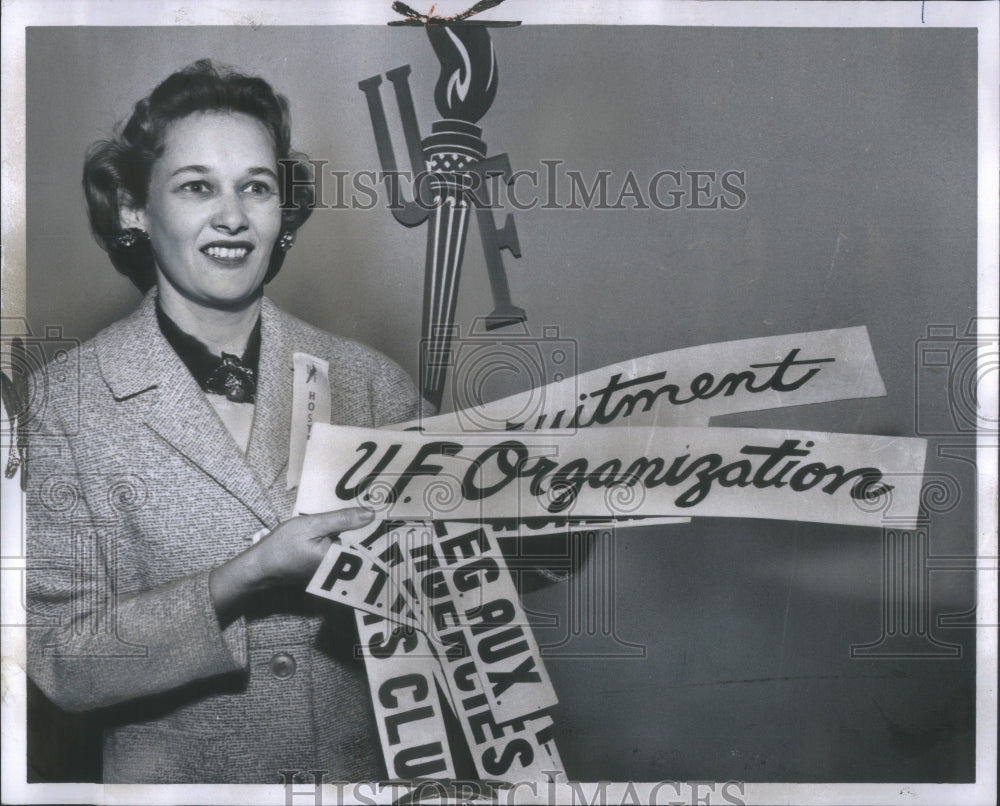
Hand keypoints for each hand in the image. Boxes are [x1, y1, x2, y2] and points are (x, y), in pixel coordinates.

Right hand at [209, 508, 373, 624]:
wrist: (260, 567)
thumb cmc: (282, 547)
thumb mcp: (312, 526)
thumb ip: (342, 520)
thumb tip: (371, 514)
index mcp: (340, 562)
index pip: (371, 548)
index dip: (382, 533)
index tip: (395, 519)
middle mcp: (341, 573)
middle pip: (365, 551)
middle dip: (372, 534)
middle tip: (381, 513)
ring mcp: (333, 576)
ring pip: (354, 553)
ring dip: (358, 538)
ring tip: (366, 516)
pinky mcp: (326, 573)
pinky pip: (343, 556)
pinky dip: (345, 543)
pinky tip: (344, 529)